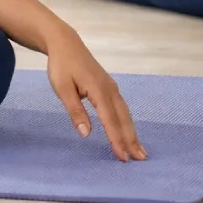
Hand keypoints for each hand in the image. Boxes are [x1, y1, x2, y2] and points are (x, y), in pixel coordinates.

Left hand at [46, 31, 146, 161]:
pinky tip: (128, 130)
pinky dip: (127, 121)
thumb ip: (75, 111)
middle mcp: (110, 89)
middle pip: (123, 118)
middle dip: (131, 139)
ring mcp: (111, 87)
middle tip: (140, 159)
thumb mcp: (62, 88)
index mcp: (99, 91)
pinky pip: (121, 107)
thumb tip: (86, 134)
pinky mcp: (109, 86)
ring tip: (139, 149)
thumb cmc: (61, 65)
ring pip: (125, 113)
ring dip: (132, 132)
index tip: (123, 157)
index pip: (110, 120)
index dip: (116, 140)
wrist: (65, 43)